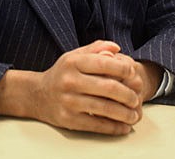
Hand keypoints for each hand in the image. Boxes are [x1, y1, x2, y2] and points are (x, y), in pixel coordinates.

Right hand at [0, 40, 143, 134]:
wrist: (37, 95)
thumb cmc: (62, 74)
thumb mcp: (75, 56)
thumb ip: (96, 49)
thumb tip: (116, 48)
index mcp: (73, 62)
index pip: (105, 64)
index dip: (124, 70)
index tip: (134, 75)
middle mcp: (70, 81)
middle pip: (109, 88)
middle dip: (129, 94)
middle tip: (137, 98)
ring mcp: (68, 101)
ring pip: (105, 108)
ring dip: (125, 114)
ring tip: (134, 115)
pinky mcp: (68, 120)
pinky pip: (96, 125)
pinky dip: (114, 127)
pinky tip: (123, 127)